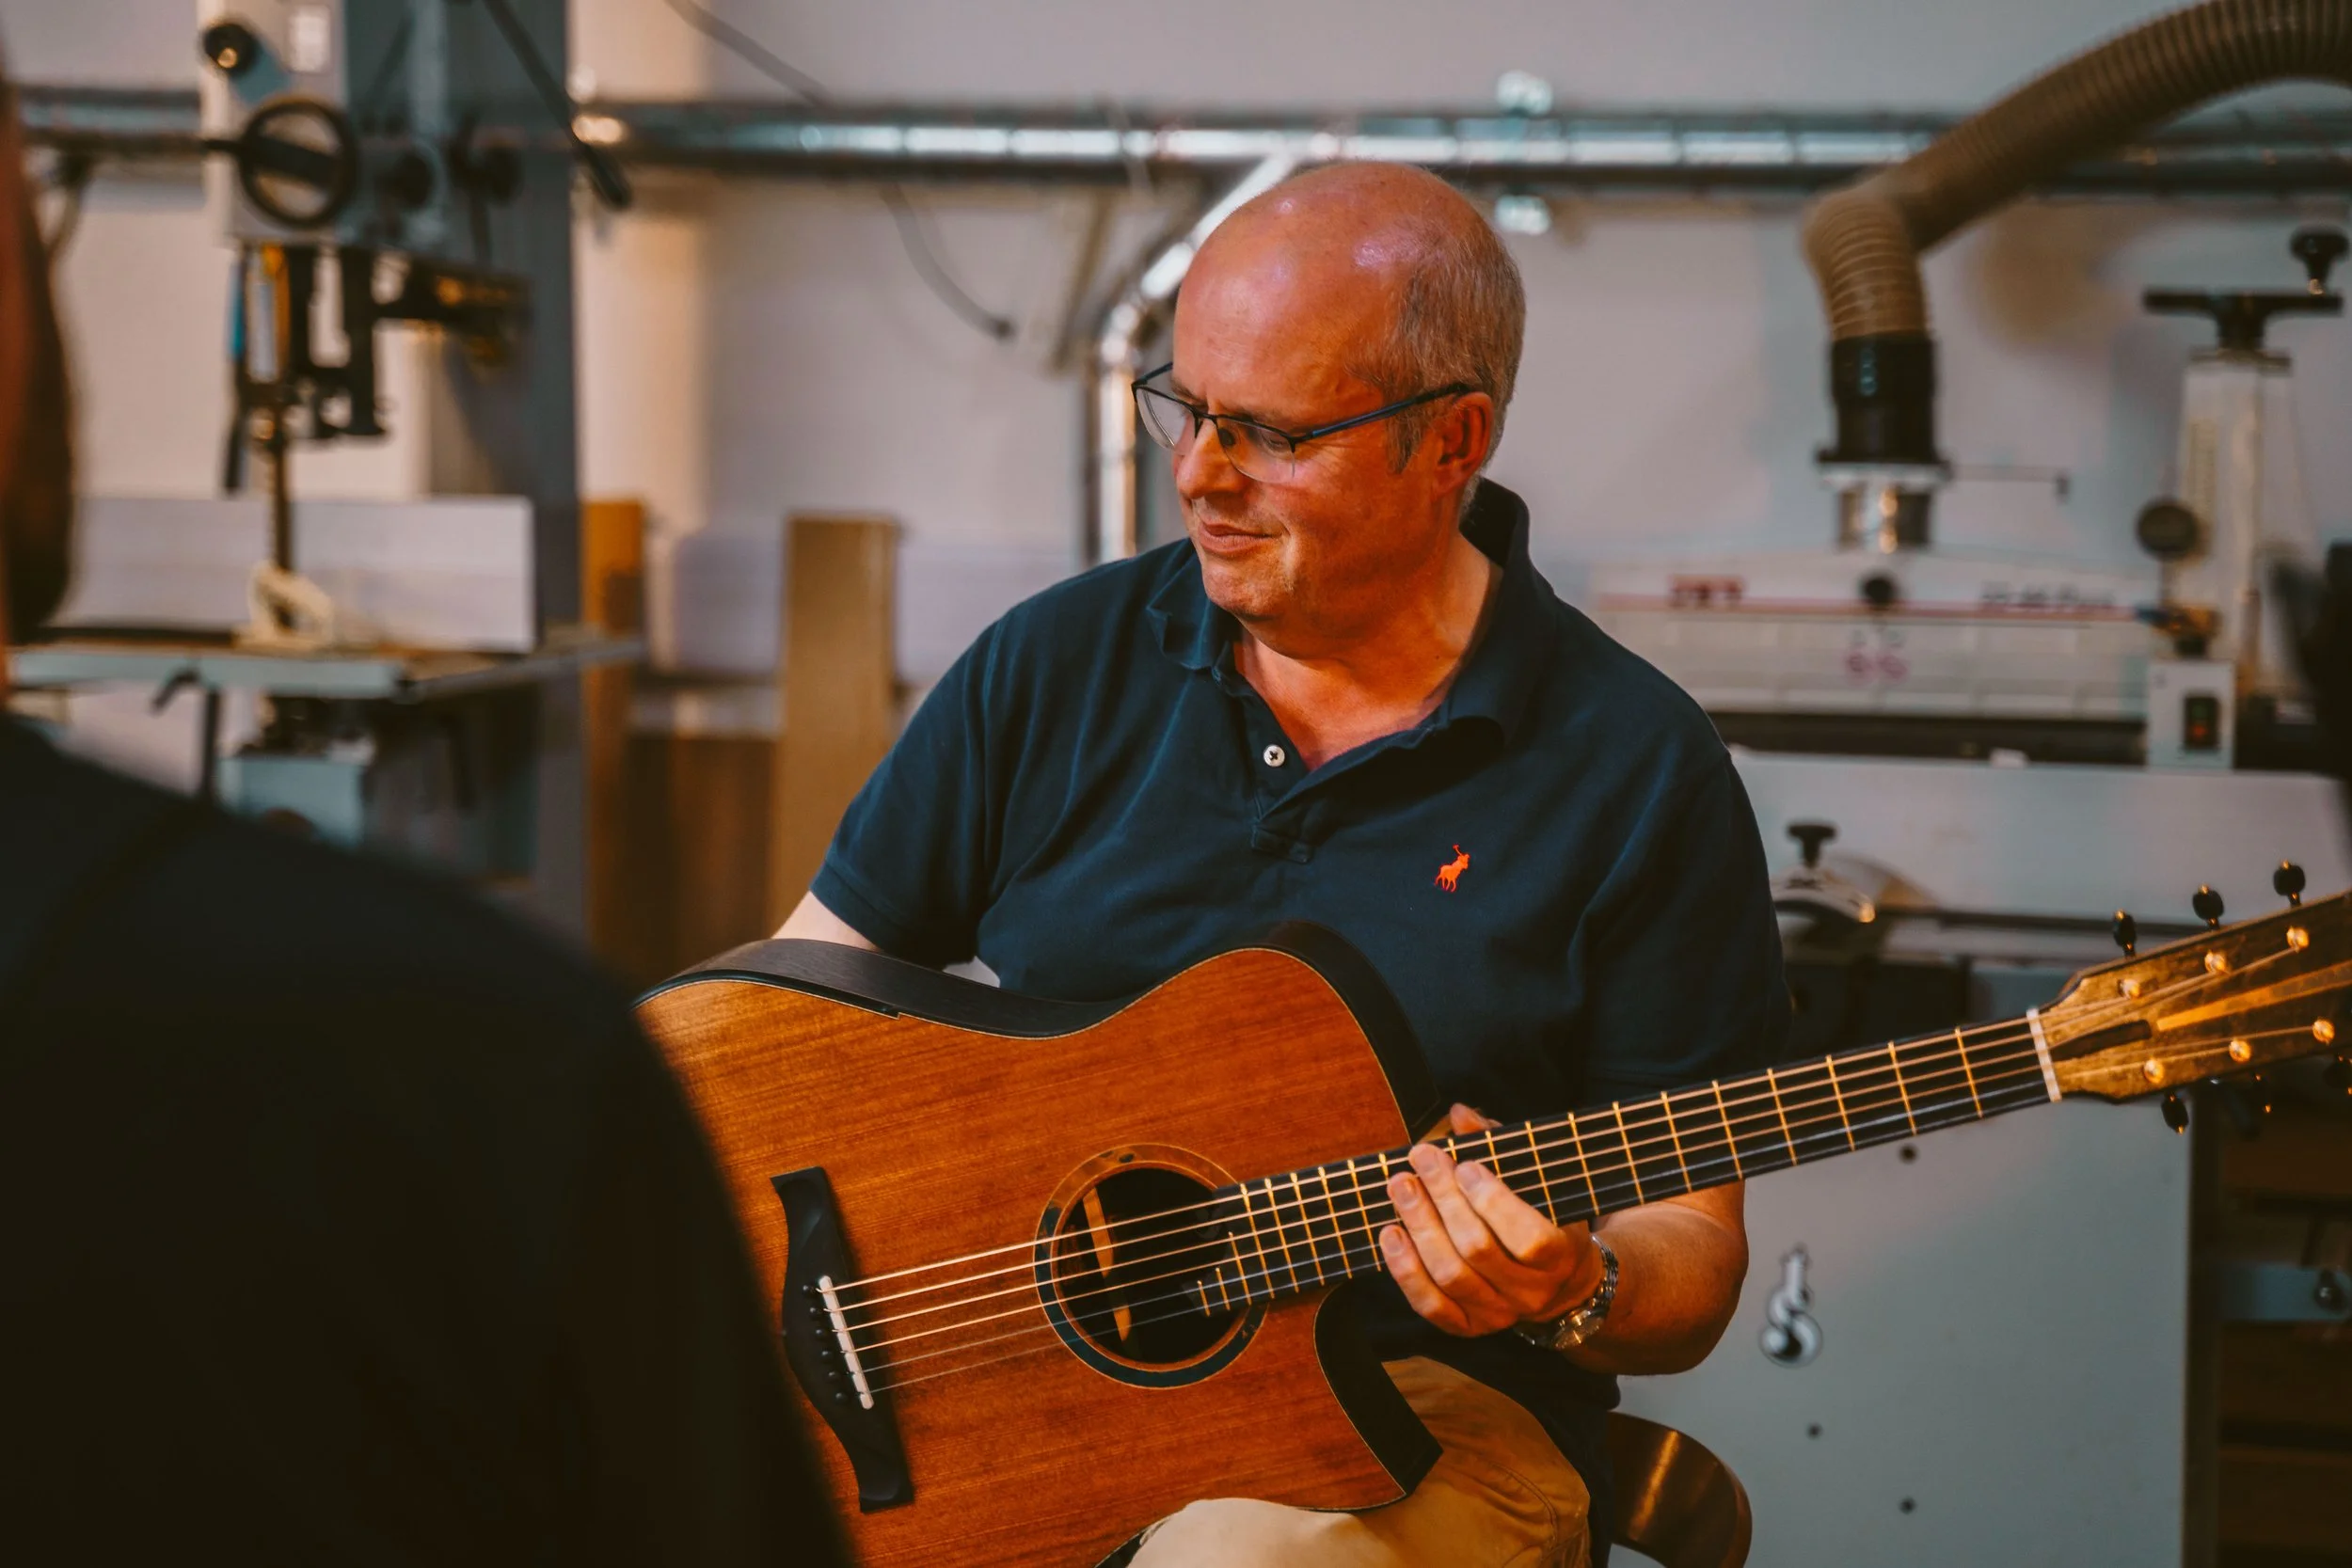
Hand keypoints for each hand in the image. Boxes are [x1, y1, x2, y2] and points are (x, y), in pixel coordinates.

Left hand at [1380, 1103, 1604, 1337]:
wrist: (1558, 1283)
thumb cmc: (1544, 1218)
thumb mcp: (1537, 1181)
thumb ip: (1500, 1146)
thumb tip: (1459, 1113)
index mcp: (1560, 1256)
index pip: (1528, 1238)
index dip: (1492, 1202)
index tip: (1464, 1165)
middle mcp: (1531, 1293)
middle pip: (1478, 1250)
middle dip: (1444, 1199)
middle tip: (1421, 1158)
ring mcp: (1498, 1314)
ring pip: (1450, 1276)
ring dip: (1420, 1227)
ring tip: (1401, 1186)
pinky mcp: (1468, 1327)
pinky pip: (1431, 1306)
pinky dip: (1405, 1270)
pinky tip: (1390, 1232)